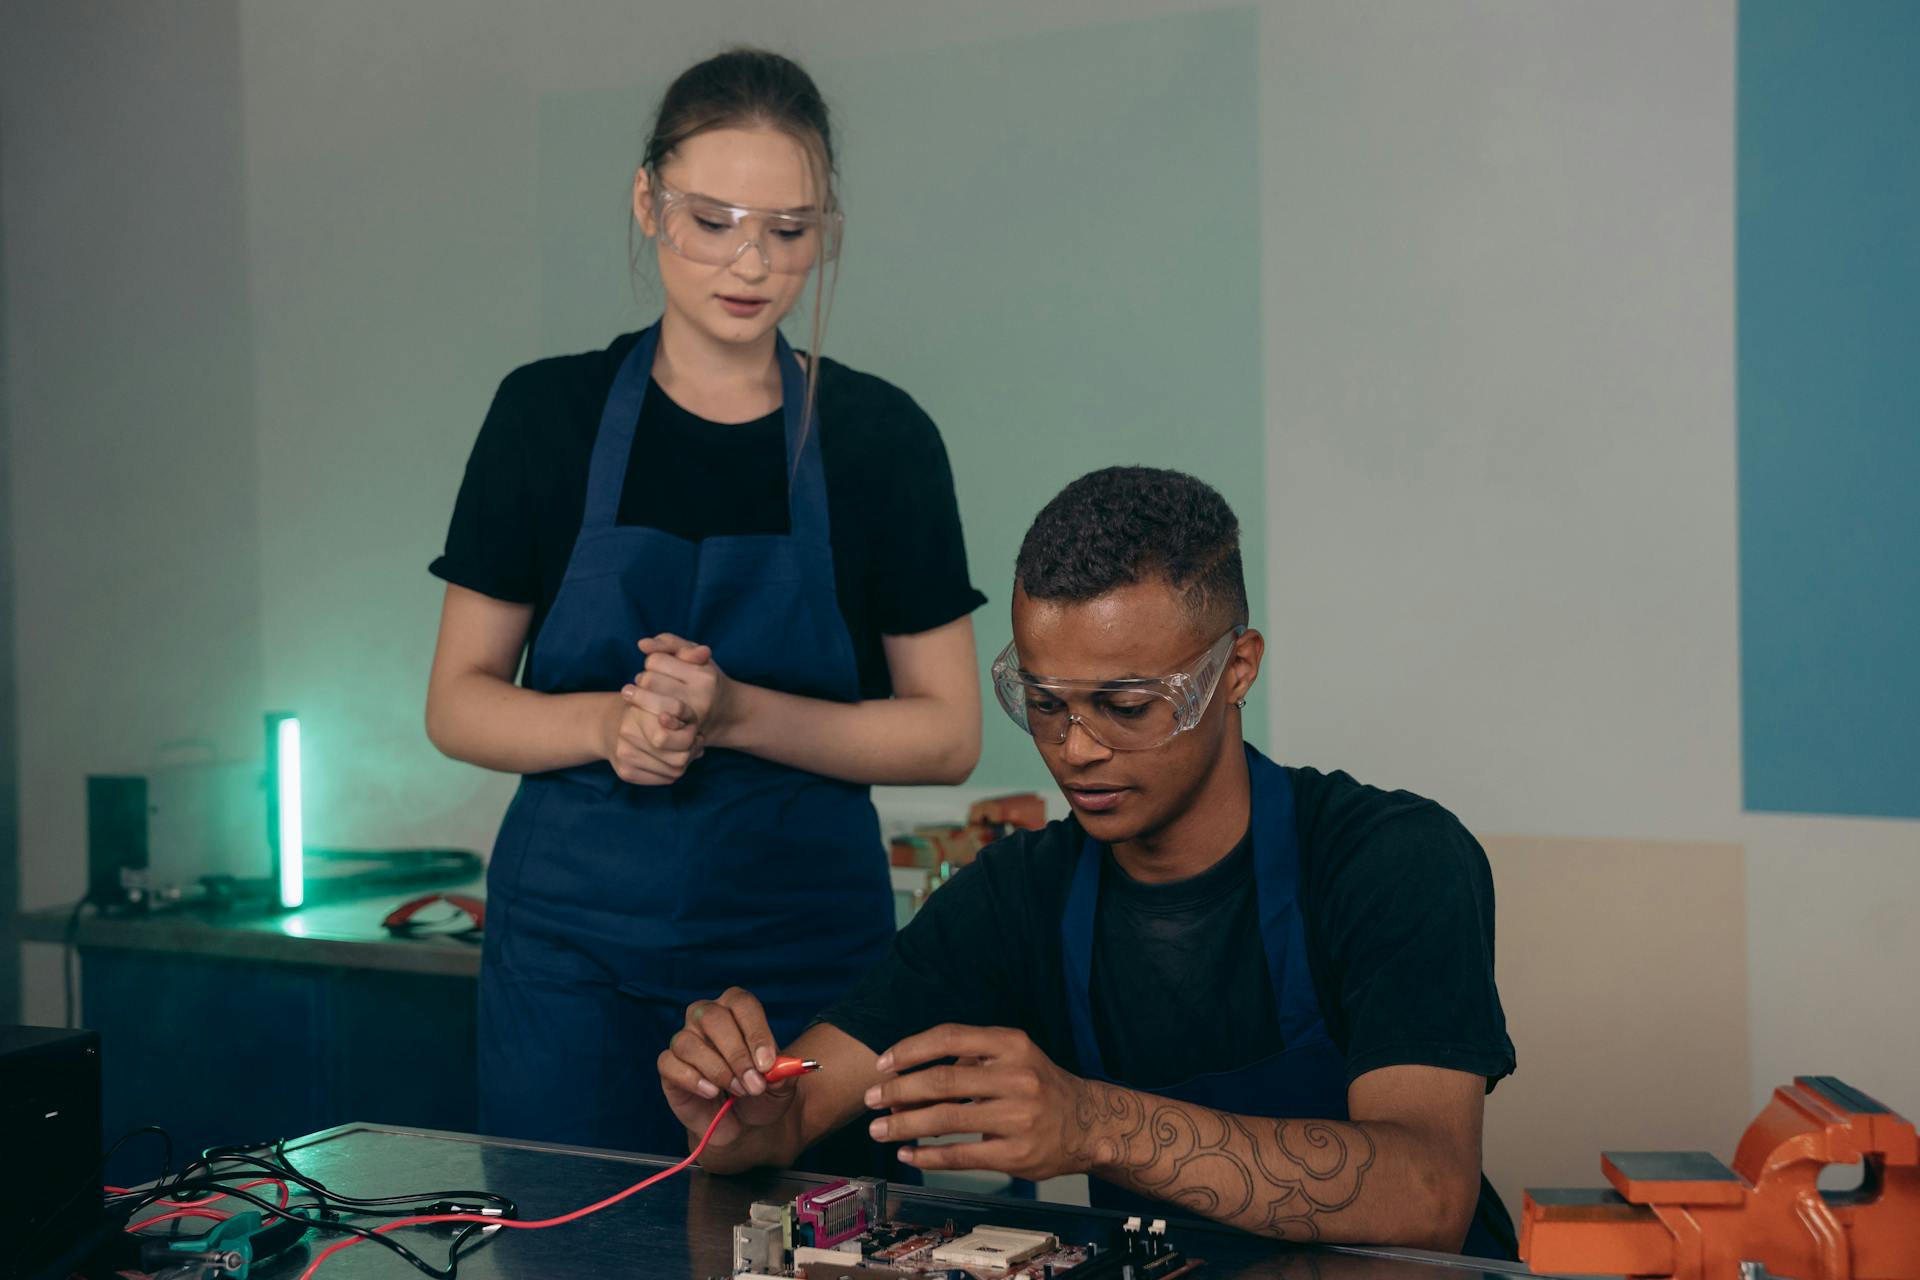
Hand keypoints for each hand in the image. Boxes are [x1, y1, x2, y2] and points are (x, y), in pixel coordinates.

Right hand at [601, 693, 698, 785]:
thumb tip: (695, 736)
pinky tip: (671, 759)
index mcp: (638, 714)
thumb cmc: (645, 711)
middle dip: (691, 749)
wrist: (609, 726)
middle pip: (678, 758)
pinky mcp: (626, 774)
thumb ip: (679, 710)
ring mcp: (625, 758)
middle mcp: (628, 736)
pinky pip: (665, 780)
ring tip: (684, 748)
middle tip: (695, 739)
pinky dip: (673, 771)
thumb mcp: (663, 701)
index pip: (670, 738)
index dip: (688, 734)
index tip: (692, 727)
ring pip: (675, 771)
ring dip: (685, 761)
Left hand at [636, 634, 737, 742]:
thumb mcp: (694, 654)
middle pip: (648, 680)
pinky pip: (649, 722)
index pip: (656, 660)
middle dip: (644, 679)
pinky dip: (644, 715)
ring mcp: (691, 718)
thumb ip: (669, 642)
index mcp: (704, 675)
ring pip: (645, 700)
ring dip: (640, 697)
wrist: (727, 714)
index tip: (659, 668)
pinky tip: (649, 713)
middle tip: (651, 684)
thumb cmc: (704, 679)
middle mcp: (700, 697)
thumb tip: (642, 644)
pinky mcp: (682, 735)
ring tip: (648, 696)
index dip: (653, 661)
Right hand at [657, 987, 795, 1148]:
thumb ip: (784, 1073)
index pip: (742, 1004)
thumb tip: (776, 1067)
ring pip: (688, 1042)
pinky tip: (711, 1093)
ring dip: (717, 1070)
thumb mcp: (782, 1085)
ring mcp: (684, 1039)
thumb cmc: (760, 1092)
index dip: (755, 1032)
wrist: (741, 1122)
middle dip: (736, 1054)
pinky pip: (669, 1063)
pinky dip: (692, 1079)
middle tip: (754, 1084)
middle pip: (713, 1018)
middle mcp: (706, 1016)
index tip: (766, 1064)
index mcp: (736, 1009)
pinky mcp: (669, 1065)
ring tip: (737, 1091)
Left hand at [863, 1024, 1093, 1180]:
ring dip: (905, 1125)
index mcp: (1012, 1044)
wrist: (1089, 1124)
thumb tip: (905, 1079)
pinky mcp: (1017, 1154)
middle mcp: (1017, 1076)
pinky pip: (961, 1155)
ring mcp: (1018, 1117)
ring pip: (947, 1119)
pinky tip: (908, 1153)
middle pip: (943, 1081)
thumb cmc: (1039, 1086)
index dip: (910, 1049)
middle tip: (870, 1098)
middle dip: (898, 1090)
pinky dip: (928, 1155)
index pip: (950, 1038)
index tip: (882, 1063)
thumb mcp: (1013, 1057)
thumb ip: (968, 1062)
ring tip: (878, 1129)